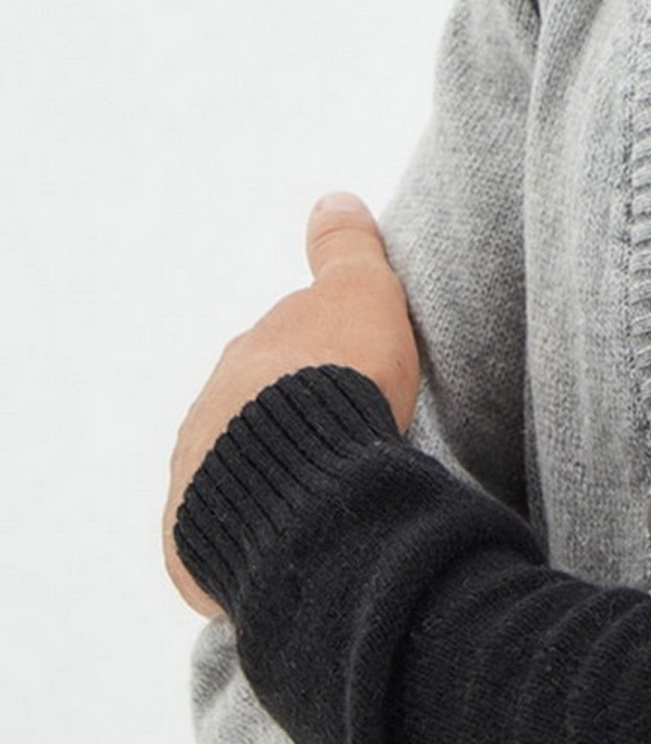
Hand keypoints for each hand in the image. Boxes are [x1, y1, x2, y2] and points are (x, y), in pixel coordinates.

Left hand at [163, 192, 420, 618]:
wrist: (305, 474)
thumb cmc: (340, 378)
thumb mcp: (361, 293)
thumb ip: (347, 248)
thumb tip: (333, 199)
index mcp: (248, 355)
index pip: (281, 354)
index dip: (319, 366)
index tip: (354, 384)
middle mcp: (210, 411)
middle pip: (250, 415)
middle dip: (285, 425)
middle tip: (343, 445)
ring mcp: (197, 477)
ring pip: (234, 475)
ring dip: (268, 481)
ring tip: (321, 501)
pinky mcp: (195, 541)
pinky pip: (224, 537)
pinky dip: (252, 536)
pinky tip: (290, 543)